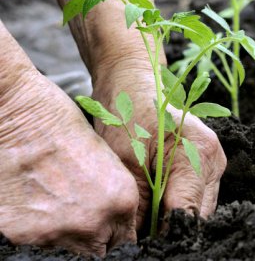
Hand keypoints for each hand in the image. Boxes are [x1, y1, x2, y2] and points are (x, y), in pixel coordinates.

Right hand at [0, 24, 138, 255]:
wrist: (24, 115)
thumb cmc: (66, 126)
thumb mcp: (105, 159)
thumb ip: (112, 196)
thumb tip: (109, 218)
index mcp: (121, 199)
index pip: (125, 240)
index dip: (115, 233)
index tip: (107, 229)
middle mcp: (93, 221)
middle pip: (98, 250)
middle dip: (95, 237)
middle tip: (83, 215)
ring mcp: (56, 230)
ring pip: (69, 248)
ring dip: (68, 232)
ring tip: (58, 203)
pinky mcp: (21, 232)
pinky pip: (40, 241)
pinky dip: (41, 227)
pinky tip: (38, 201)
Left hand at [93, 57, 226, 230]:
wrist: (132, 85)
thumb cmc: (126, 113)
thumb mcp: (126, 161)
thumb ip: (140, 205)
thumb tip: (140, 239)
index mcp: (199, 153)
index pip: (187, 214)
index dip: (164, 234)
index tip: (142, 242)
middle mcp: (213, 159)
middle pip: (197, 214)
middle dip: (169, 227)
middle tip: (141, 230)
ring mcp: (212, 161)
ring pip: (196, 207)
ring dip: (172, 216)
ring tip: (146, 213)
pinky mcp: (204, 163)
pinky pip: (193, 195)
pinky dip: (175, 203)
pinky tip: (156, 199)